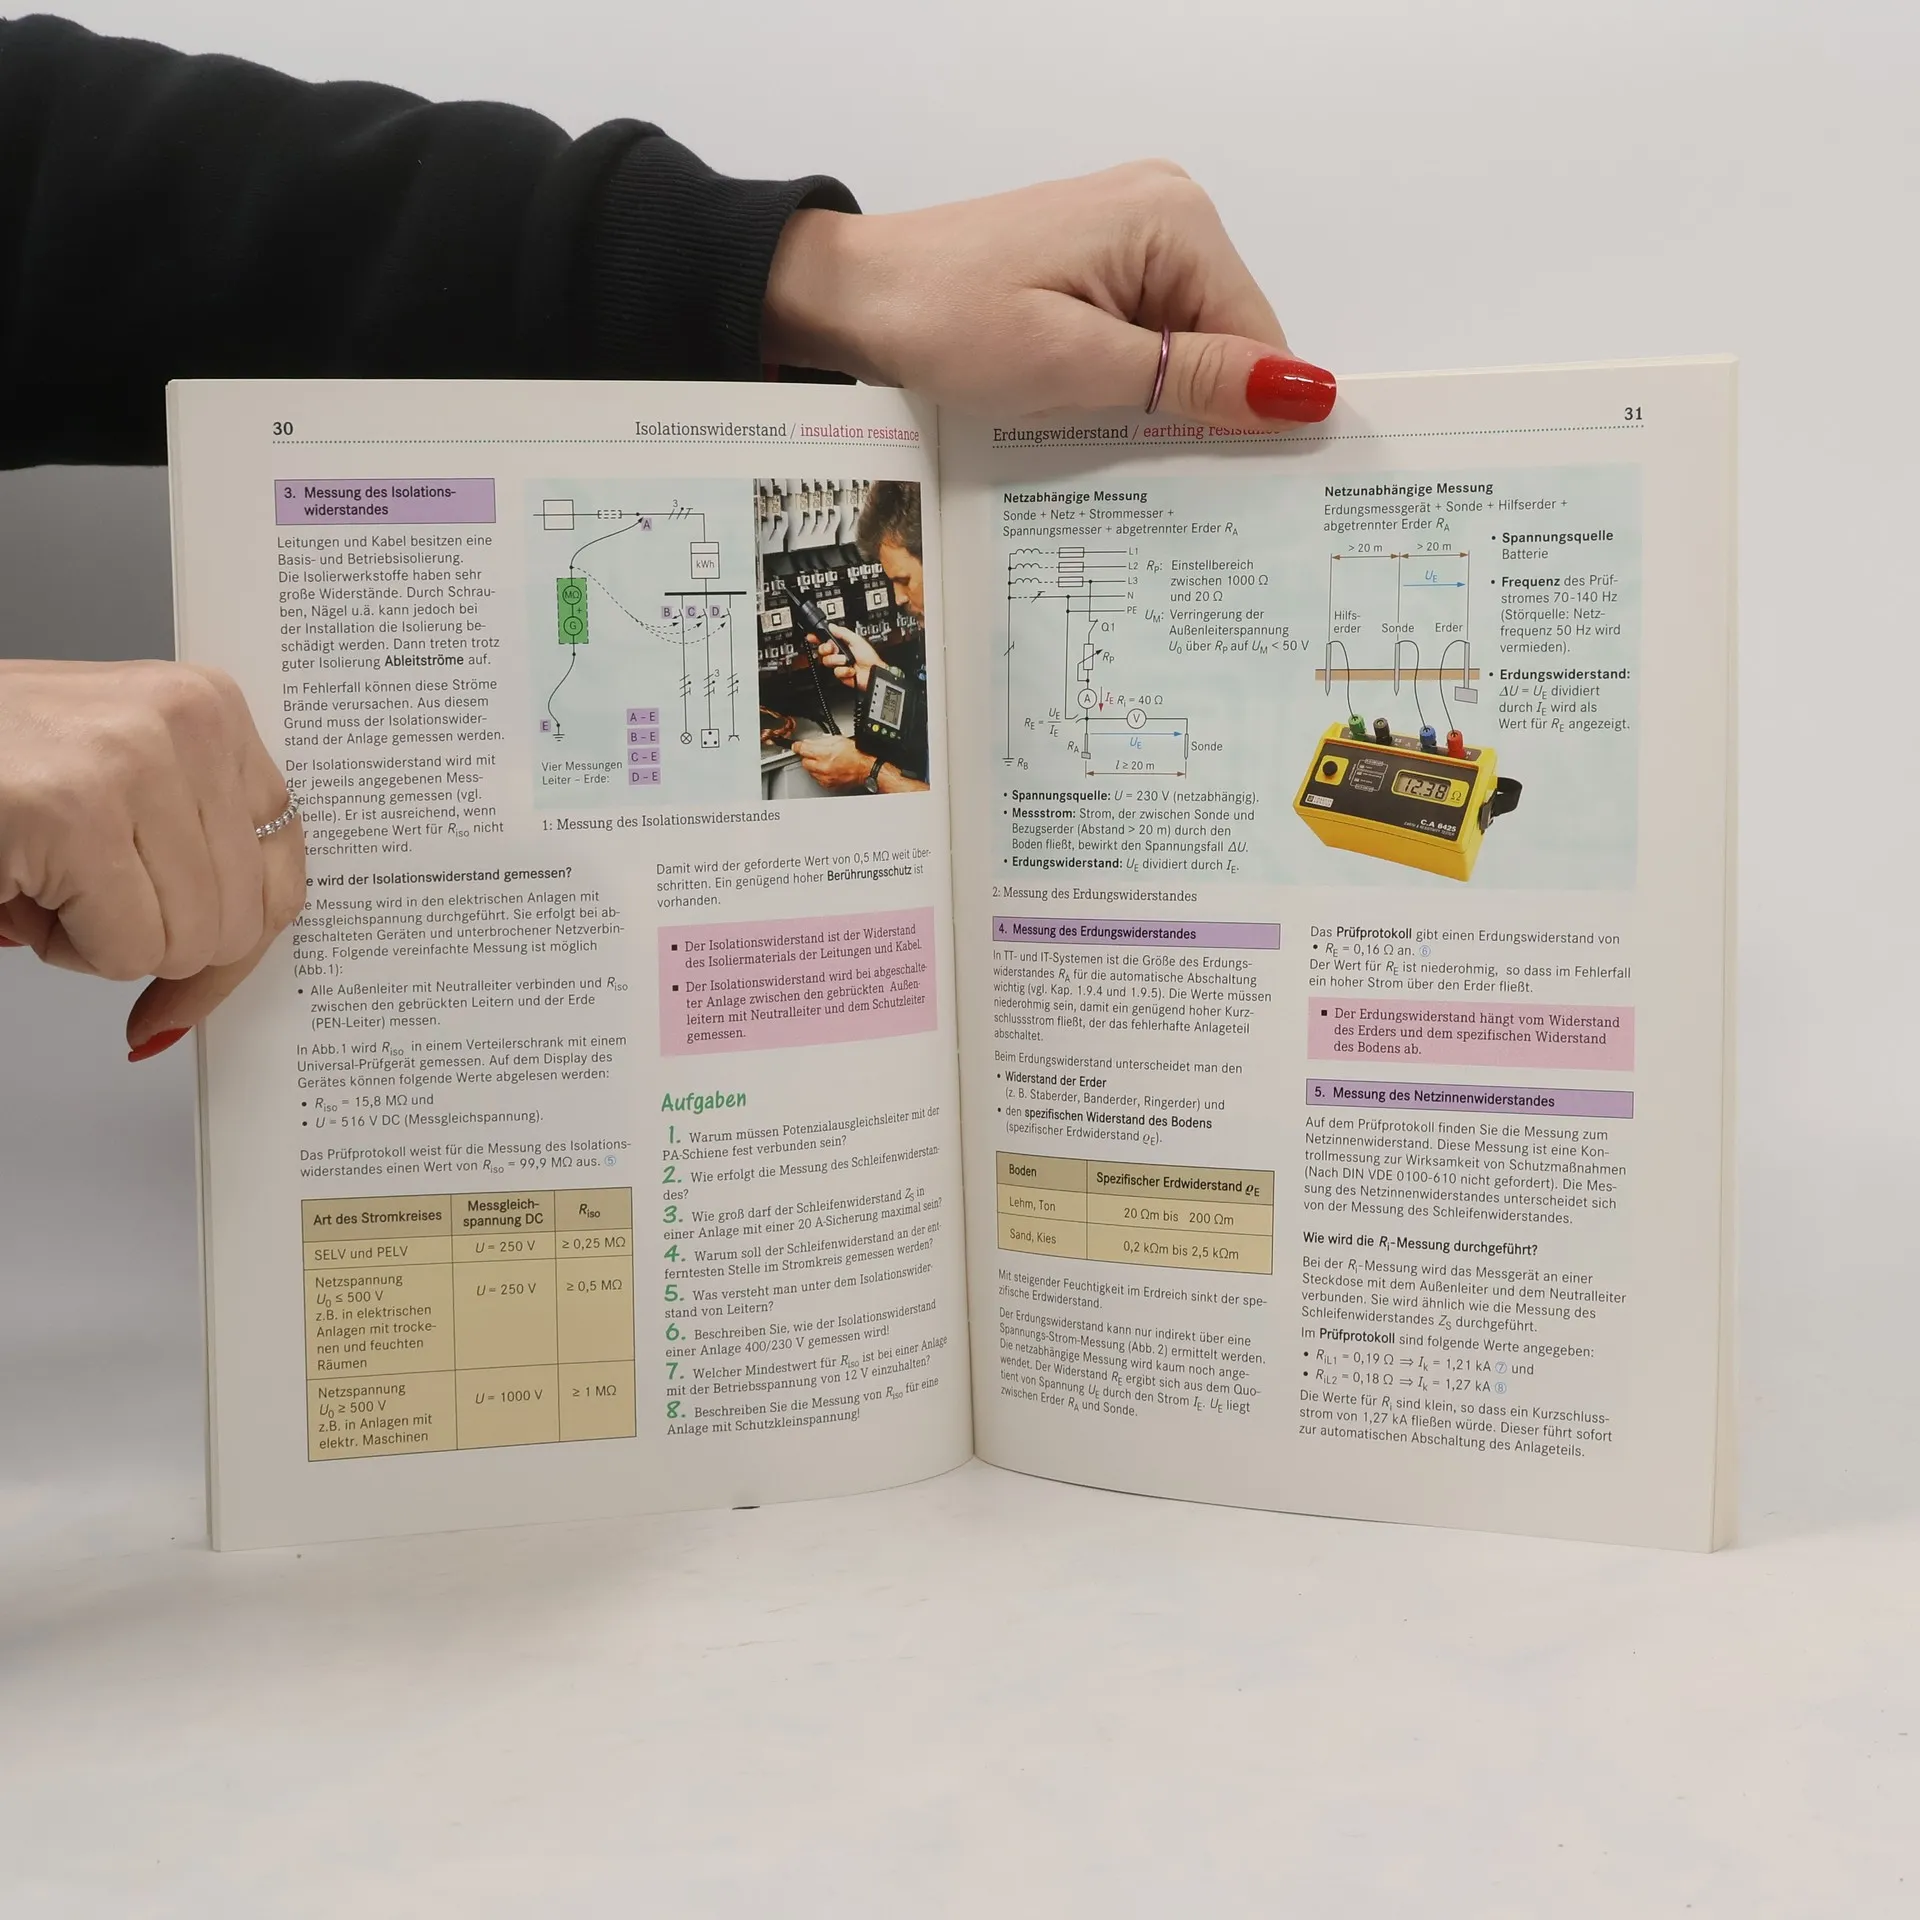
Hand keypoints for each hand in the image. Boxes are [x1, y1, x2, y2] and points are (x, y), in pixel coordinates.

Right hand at [0, 660, 305, 1058]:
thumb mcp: (123, 793)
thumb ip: (195, 861)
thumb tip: (221, 976)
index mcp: (209, 710)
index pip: (283, 865)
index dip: (239, 943)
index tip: (195, 977)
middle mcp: (189, 721)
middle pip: (243, 919)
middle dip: (156, 942)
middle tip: (81, 897)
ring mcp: (137, 759)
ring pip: (186, 942)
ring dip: (104, 944)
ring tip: (46, 879)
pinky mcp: (78, 809)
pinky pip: (126, 949)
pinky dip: (68, 949)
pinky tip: (24, 888)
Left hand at [764, 161, 1333, 429]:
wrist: (856, 295)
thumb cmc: (949, 323)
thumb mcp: (1076, 366)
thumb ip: (1194, 380)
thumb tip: (1307, 393)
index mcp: (1177, 223)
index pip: (1260, 341)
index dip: (1246, 418)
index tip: (1215, 484)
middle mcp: (1169, 213)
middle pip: (1229, 343)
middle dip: (1196, 411)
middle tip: (1135, 464)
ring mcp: (1134, 235)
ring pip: (1188, 348)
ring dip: (1155, 404)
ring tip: (1099, 434)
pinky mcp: (1100, 263)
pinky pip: (1147, 337)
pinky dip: (1126, 383)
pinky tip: (1085, 409)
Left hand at [791, 732, 876, 791]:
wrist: (866, 768)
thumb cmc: (857, 754)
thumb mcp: (837, 739)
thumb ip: (820, 740)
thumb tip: (809, 742)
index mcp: (825, 754)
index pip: (802, 749)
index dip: (798, 746)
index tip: (796, 746)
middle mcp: (823, 767)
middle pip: (804, 761)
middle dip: (808, 756)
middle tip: (815, 752)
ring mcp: (825, 778)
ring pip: (810, 771)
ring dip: (814, 765)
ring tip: (824, 760)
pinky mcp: (828, 784)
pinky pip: (817, 779)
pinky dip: (820, 774)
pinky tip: (827, 768)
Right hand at [815, 624, 881, 690]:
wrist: (874, 674)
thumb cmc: (870, 658)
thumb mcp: (857, 640)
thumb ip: (843, 632)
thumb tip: (831, 626)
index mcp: (842, 644)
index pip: (826, 639)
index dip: (817, 638)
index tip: (811, 636)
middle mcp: (839, 654)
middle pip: (822, 651)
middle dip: (826, 649)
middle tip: (833, 649)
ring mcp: (839, 665)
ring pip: (827, 662)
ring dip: (838, 661)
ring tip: (847, 661)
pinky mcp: (841, 675)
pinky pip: (836, 672)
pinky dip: (844, 671)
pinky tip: (851, 670)